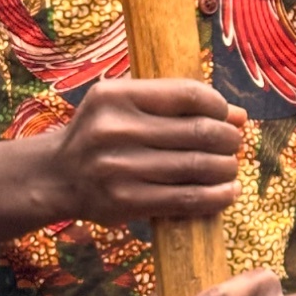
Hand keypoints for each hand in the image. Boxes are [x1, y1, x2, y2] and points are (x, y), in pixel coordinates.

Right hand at [37, 79, 246, 227]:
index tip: (227, 116)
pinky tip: (228, 191)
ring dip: (227, 168)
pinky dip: (217, 196)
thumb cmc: (102, 135)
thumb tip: (239, 116)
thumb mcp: (126, 106)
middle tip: (234, 144)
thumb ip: (177, 105)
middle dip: (229, 139)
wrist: (56, 177)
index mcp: (115, 96)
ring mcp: (119, 168)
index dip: (220, 105)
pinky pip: (187, 199)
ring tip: (230, 167)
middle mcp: (114, 130)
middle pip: (199, 131)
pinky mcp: (126, 202)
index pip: (188, 94)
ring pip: (198, 166)